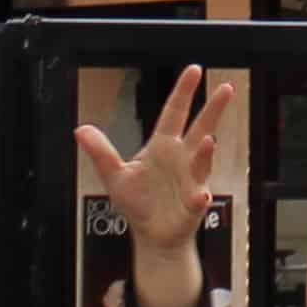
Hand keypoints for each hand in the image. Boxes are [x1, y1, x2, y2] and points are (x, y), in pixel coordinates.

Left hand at [70, 70, 232, 253]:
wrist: (152, 235)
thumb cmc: (138, 203)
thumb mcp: (114, 176)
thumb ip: (101, 152)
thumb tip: (81, 129)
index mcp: (162, 146)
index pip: (174, 113)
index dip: (183, 92)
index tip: (194, 70)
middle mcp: (182, 158)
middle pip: (200, 127)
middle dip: (213, 109)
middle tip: (226, 88)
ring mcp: (192, 179)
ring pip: (202, 160)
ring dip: (206, 152)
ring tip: (208, 141)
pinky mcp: (194, 204)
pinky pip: (198, 199)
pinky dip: (199, 197)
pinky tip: (200, 195)